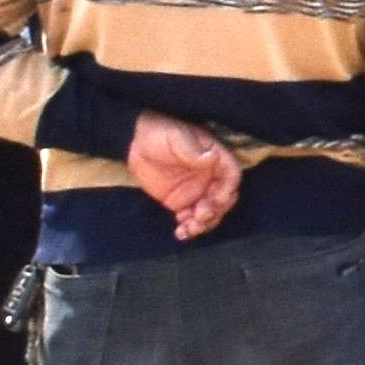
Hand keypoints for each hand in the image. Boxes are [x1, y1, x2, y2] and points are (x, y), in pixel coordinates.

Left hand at [123, 115, 245, 237]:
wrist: (133, 141)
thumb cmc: (159, 131)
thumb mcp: (176, 137)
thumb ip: (193, 150)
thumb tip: (211, 158)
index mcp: (215, 158)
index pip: (231, 176)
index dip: (228, 190)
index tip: (216, 199)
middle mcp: (210, 177)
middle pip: (224, 199)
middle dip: (216, 211)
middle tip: (200, 215)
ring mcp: (196, 191)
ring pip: (210, 213)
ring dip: (204, 224)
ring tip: (189, 229)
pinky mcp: (181, 203)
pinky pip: (190, 219)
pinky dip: (189, 228)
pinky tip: (180, 233)